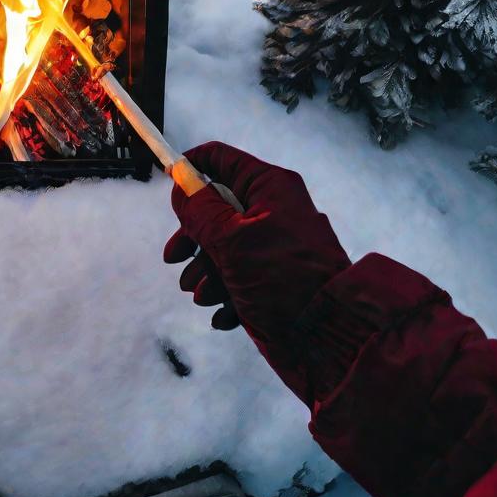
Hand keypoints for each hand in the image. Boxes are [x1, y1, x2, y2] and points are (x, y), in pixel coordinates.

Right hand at [164, 143, 349, 383]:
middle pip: (217, 208)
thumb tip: (180, 182)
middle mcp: (274, 211)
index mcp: (269, 188)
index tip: (167, 181)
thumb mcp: (230, 239)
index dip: (191, 167)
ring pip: (225, 247)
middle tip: (174, 258)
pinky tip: (224, 314)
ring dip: (208, 272)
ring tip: (204, 296)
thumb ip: (199, 208)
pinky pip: (242, 277)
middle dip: (193, 238)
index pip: (221, 159)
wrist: (329, 337)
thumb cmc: (284, 280)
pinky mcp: (278, 278)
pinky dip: (227, 295)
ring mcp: (276, 246)